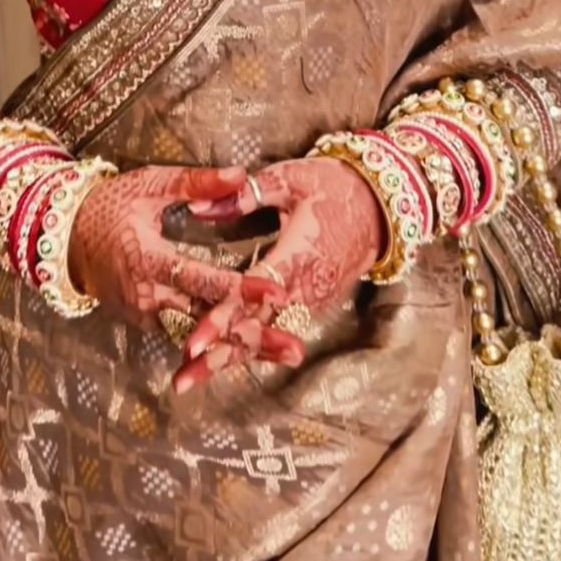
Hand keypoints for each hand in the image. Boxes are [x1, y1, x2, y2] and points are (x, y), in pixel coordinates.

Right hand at [68, 163, 283, 329]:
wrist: (62, 237)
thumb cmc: (109, 205)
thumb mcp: (149, 185)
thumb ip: (195, 183)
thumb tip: (240, 174)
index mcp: (150, 260)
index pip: (203, 280)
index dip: (241, 288)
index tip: (277, 293)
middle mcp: (149, 296)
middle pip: (208, 323)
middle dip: (254, 337)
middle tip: (295, 347)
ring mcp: (146, 314)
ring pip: (200, 336)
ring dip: (242, 347)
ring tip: (283, 354)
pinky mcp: (145, 321)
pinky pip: (185, 335)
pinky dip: (218, 343)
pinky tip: (252, 350)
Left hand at [173, 155, 384, 392]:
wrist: (379, 204)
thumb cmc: (332, 185)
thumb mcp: (289, 178)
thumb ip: (244, 194)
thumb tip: (196, 205)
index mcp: (297, 255)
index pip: (253, 296)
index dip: (222, 319)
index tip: (194, 343)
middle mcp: (305, 288)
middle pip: (256, 329)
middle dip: (218, 355)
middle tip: (181, 380)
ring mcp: (312, 301)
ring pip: (264, 336)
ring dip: (228, 358)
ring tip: (189, 381)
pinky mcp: (313, 304)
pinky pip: (277, 329)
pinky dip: (248, 348)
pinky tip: (219, 362)